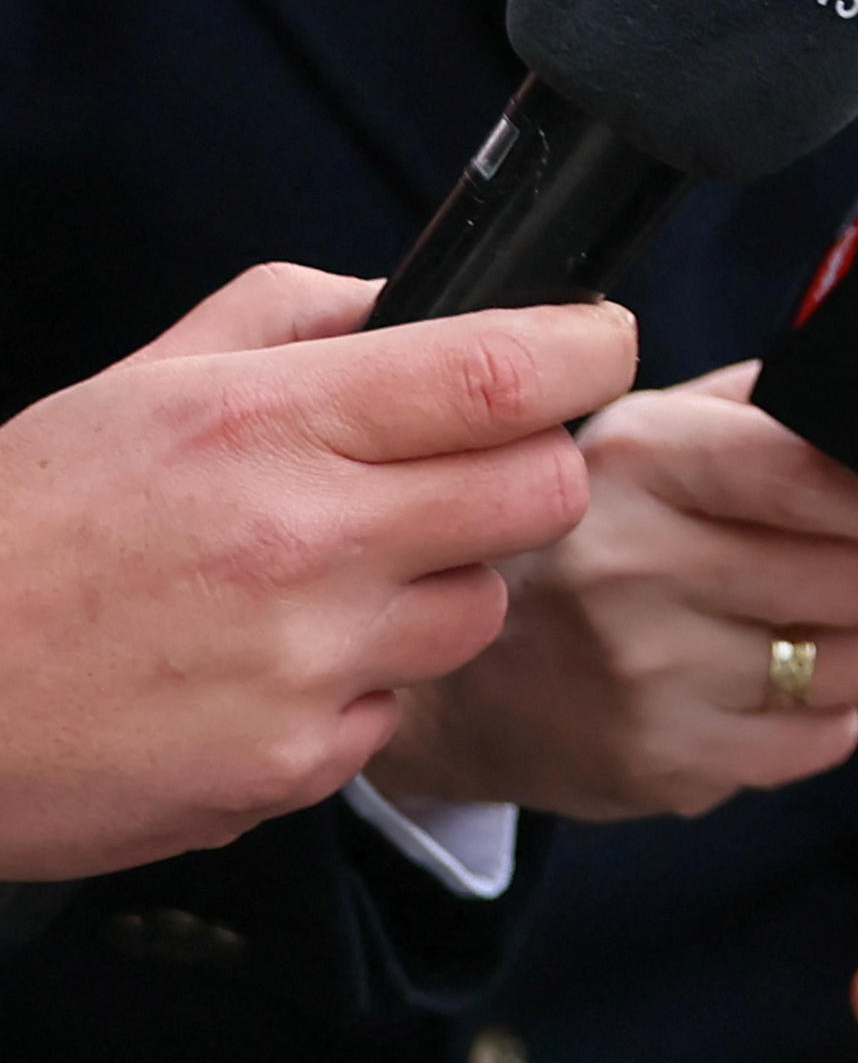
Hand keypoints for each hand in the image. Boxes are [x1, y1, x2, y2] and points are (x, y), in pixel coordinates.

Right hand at [0, 270, 635, 878]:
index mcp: (269, 425)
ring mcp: (307, 663)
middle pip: (544, 491)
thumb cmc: (23, 529)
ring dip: (442, 585)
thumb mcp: (144, 383)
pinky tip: (267, 667)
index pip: (510, 370)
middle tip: (459, 473)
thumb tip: (427, 295)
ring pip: (485, 606)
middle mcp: (305, 541)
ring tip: (331, 581)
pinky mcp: (294, 766)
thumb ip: (299, 319)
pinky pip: (399, 706)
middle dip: (526, 471)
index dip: (588, 347)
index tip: (595, 343)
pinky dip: (359, 685)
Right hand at [367, 358, 857, 820]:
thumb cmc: (590, 537)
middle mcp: (641, 567)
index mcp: (648, 463)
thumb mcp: (649, 437)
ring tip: (817, 624)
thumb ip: (769, 406)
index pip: (823, 478)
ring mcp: (649, 677)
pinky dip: (824, 713)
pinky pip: (829, 739)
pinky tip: (762, 683)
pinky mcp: (663, 765)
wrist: (450, 686)